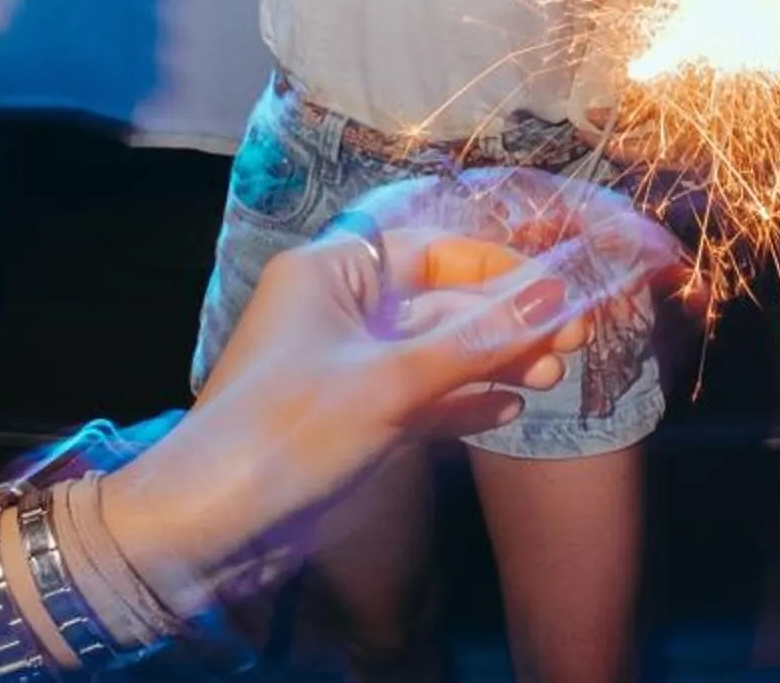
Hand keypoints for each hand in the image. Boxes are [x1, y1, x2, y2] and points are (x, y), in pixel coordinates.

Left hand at [99, 171, 681, 601]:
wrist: (207, 527)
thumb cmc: (288, 432)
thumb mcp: (390, 383)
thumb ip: (476, 340)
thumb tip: (553, 292)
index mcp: (330, 274)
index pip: (430, 252)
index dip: (499, 267)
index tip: (559, 288)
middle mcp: (338, 310)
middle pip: (438, 303)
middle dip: (505, 321)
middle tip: (572, 341)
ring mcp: (344, 369)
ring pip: (433, 354)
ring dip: (491, 363)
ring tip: (552, 375)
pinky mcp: (349, 421)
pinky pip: (417, 398)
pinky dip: (460, 403)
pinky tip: (510, 408)